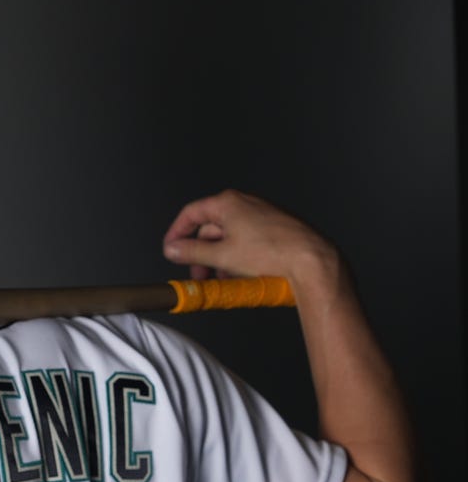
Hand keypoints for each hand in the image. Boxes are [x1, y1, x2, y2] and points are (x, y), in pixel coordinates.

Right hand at [161, 189, 336, 284]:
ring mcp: (260, 215)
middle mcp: (244, 204)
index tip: (171, 248)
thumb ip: (192, 252)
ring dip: (218, 258)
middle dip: (201, 253)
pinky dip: (235, 256)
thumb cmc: (272, 252)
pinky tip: (238, 274)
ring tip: (220, 278)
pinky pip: (245, 240)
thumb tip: (173, 249)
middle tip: (197, 273)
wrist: (310, 259)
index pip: (191, 213)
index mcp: (228, 203)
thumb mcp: (222, 256)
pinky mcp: (272, 227)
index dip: (177, 232)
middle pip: (210, 227)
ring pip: (228, 236)